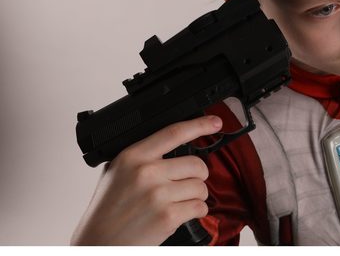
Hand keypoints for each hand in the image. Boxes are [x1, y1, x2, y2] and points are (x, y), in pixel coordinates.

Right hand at [70, 115, 221, 244]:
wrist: (98, 242)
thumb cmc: (108, 209)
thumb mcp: (117, 171)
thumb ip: (143, 156)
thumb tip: (175, 144)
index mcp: (134, 156)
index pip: (174, 132)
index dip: (199, 125)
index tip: (215, 122)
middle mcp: (147, 172)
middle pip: (196, 164)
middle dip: (197, 176)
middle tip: (184, 184)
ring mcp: (158, 194)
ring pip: (201, 187)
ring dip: (196, 196)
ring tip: (177, 202)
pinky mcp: (168, 216)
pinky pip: (200, 207)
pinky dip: (196, 212)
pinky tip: (180, 213)